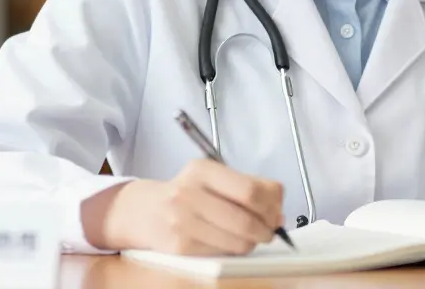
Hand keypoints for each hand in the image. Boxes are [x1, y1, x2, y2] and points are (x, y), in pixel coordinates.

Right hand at [82, 159, 284, 254]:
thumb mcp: (213, 177)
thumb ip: (249, 186)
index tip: (276, 212)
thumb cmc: (187, 193)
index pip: (250, 191)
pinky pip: (222, 253)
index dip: (271, 206)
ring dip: (252, 242)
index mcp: (203, 170)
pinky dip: (234, 250)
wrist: (144, 211)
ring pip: (237, 241)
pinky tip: (230, 242)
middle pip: (246, 219)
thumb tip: (279, 211)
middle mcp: (189, 193)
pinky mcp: (180, 246)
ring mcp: (182, 221)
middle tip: (270, 230)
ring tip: (251, 236)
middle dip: (266, 229)